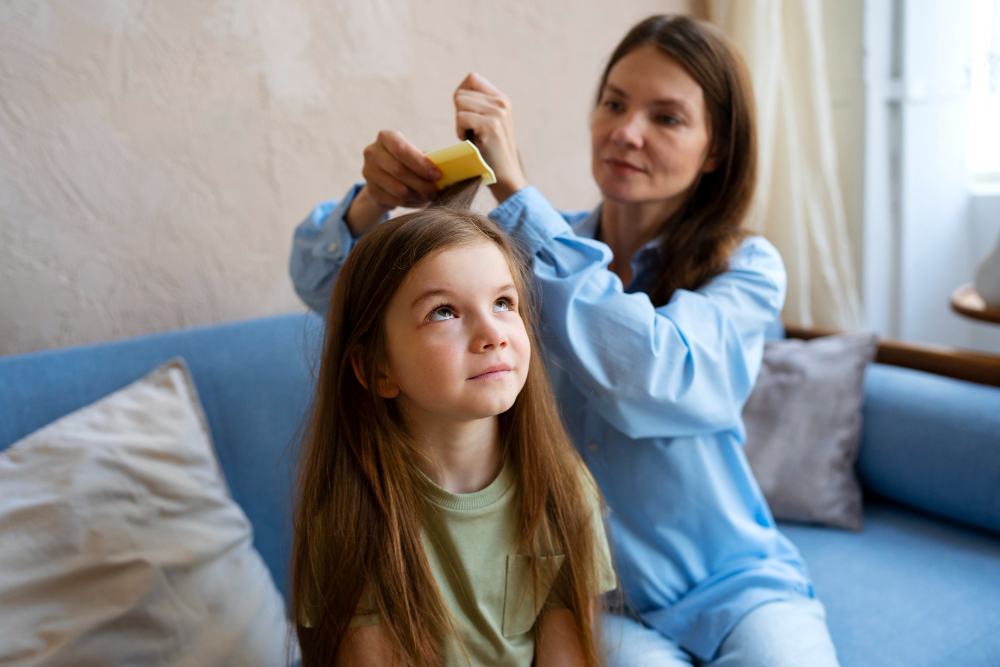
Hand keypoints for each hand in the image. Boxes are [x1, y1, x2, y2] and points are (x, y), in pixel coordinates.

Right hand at [346, 130, 440, 235]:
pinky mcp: (371, 191)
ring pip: (397, 189)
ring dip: (417, 195)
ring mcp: (368, 172)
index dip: (420, 163)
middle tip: (436, 190)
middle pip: (399, 171)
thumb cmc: (408, 162)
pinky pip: (394, 201)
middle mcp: (372, 152)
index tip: (437, 174)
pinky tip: (418, 200)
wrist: (384, 177)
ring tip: (429, 195)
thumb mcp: (416, 155)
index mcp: (386, 137)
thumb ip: (428, 158)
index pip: (401, 149)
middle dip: (421, 182)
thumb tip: (450, 167)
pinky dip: (410, 203)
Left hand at [453, 73, 527, 202]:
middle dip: (460, 114)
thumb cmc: (490, 154)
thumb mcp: (488, 124)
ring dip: (460, 124)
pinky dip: (460, 132)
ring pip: (459, 104)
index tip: (466, 118)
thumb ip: (478, 106)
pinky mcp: (491, 124)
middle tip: (472, 133)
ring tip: (473, 138)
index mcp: (502, 99)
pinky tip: (472, 143)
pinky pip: (460, 118)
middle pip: (461, 93)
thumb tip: (458, 94)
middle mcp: (502, 102)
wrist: (506, 178)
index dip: (461, 96)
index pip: (471, 78)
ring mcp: (498, 112)